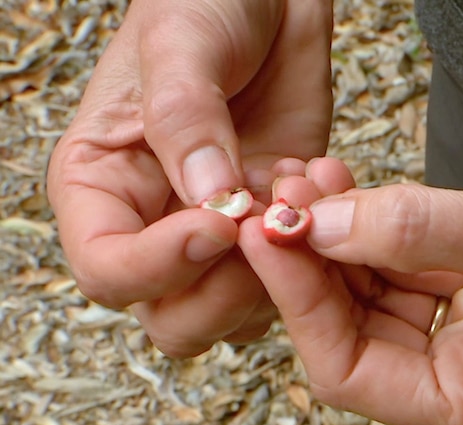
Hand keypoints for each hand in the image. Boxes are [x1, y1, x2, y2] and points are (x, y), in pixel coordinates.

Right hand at [47, 0, 332, 355]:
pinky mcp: (274, 222)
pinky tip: (322, 184)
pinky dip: (318, 252)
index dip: (157, 267)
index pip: (107, 269)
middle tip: (266, 230)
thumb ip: (184, 119)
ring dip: (278, 276)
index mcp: (101, 185)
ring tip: (298, 194)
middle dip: (223, 294)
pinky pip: (294, 277)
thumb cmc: (204, 3)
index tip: (217, 224)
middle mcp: (155, 221)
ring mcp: (220, 231)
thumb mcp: (181, 44)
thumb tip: (205, 198)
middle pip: (171, 316)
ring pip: (236, 313)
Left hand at [240, 101, 462, 424]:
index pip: (355, 372)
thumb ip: (418, 230)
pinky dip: (382, 228)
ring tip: (316, 179)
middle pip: (359, 331)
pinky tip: (354, 189)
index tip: (270, 233)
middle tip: (284, 196)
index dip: (302, 301)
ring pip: (381, 293)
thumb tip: (318, 221)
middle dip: (316, 262)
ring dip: (345, 237)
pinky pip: (413, 264)